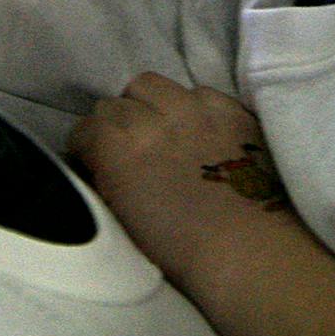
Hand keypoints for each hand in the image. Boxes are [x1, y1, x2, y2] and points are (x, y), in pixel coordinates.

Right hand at [67, 73, 307, 288]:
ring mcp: (195, 108)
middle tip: (129, 149)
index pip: (86, 127)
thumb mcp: (122, 215)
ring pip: (151, 84)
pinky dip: (190, 107)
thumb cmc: (180, 249)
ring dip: (148, 105)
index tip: (95, 160)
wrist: (248, 251)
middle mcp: (154, 118)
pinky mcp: (229, 107)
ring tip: (161, 130)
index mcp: (119, 149)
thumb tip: (96, 161)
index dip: (87, 147)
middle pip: (115, 103)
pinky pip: (196, 91)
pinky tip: (198, 132)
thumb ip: (105, 177)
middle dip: (115, 125)